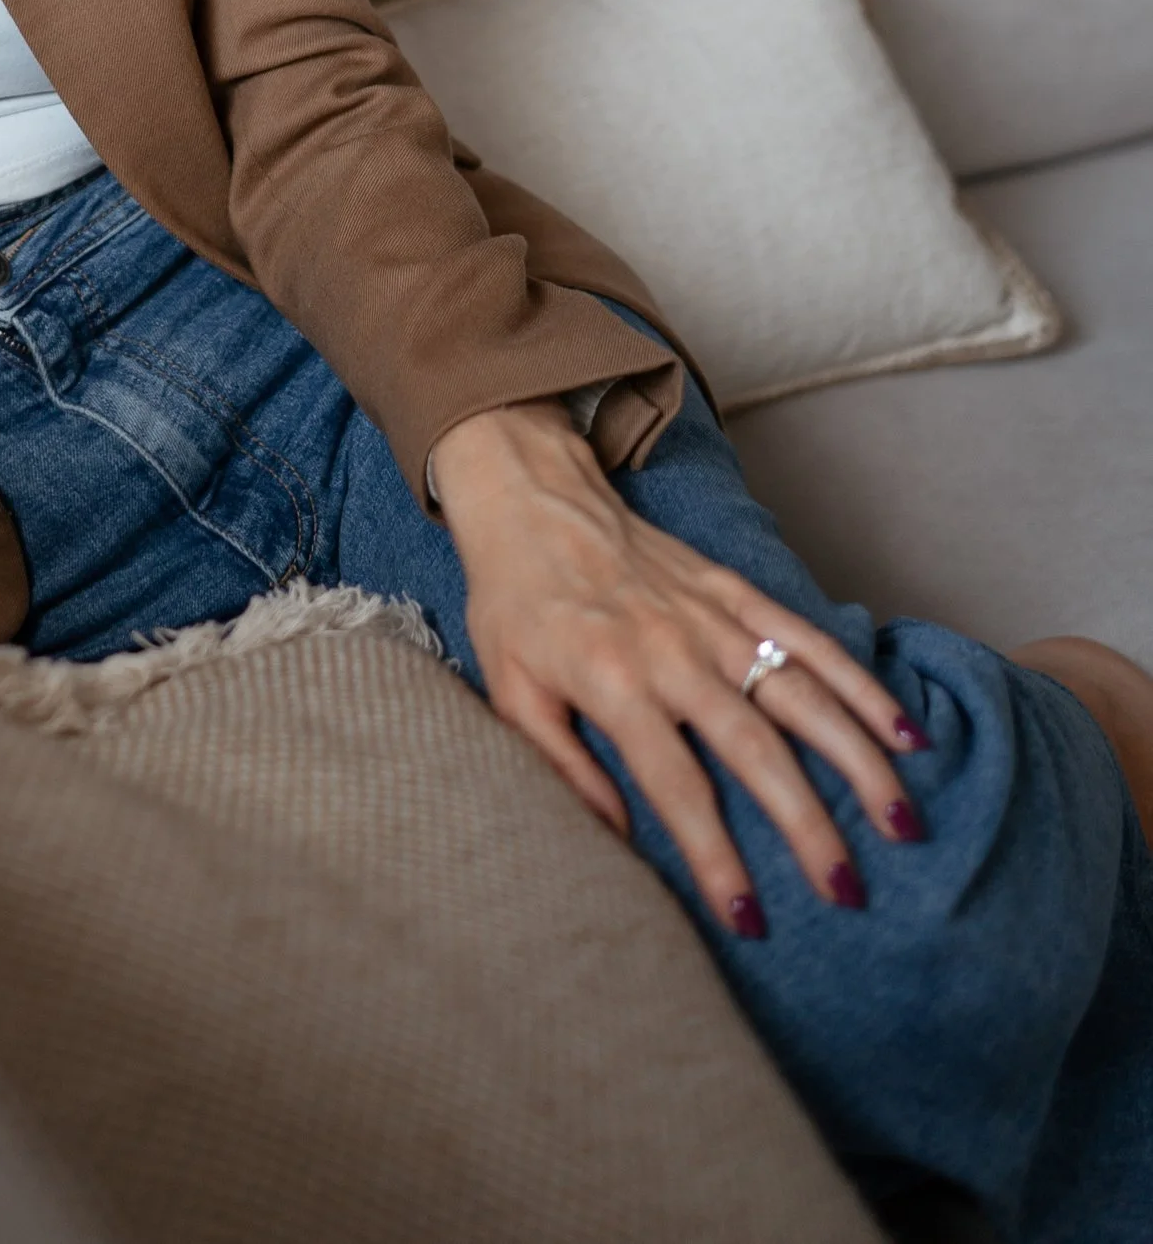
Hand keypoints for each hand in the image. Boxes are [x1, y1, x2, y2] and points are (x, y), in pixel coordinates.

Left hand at [430, 399, 927, 930]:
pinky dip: (861, 684)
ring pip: (801, 693)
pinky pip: (809, 639)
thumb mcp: (509, 689)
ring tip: (902, 823)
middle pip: (754, 748)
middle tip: (848, 891)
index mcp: (613, 682)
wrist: (532, 498)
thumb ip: (560, 765)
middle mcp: (674, 651)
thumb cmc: (515, 605)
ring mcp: (713, 618)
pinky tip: (905, 733)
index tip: (749, 917)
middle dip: (806, 824)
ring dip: (857, 759)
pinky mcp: (736, 591)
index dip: (714, 856)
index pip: (675, 786)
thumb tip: (614, 837)